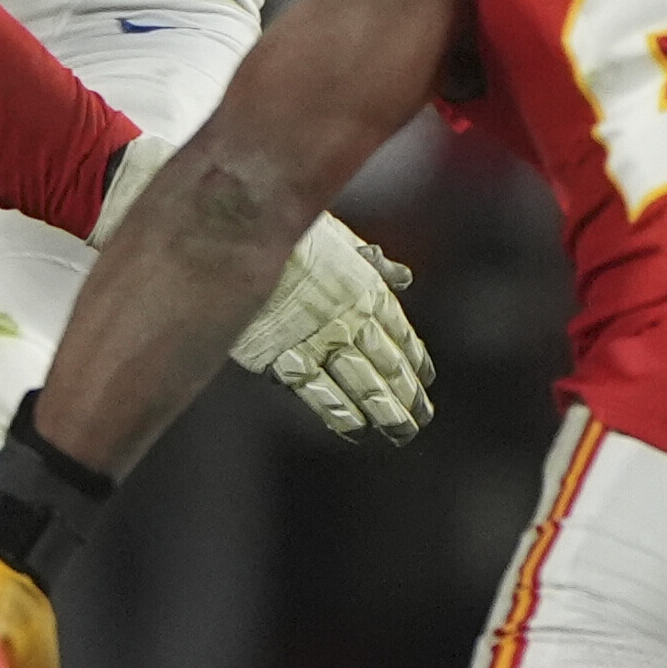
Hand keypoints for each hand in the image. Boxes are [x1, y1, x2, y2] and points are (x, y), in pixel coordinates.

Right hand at [236, 209, 431, 436]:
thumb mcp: (338, 238)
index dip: (415, 359)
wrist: (241, 237)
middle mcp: (350, 320)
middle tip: (421, 419)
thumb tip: (403, 277)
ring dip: (385, 412)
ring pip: (363, 385)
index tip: (425, 379)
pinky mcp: (286, 358)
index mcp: (365, 289)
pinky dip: (341, 413)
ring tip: (401, 432)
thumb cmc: (288, 235)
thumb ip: (371, 263)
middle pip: (388, 365)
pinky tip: (355, 429)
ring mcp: (320, 342)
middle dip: (407, 395)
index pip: (400, 333)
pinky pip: (321, 392)